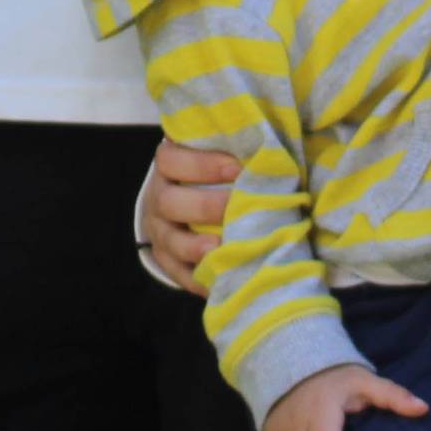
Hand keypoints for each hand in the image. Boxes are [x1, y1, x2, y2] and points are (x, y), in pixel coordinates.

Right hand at [140, 139, 237, 294]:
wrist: (184, 204)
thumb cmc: (213, 175)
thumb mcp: (217, 157)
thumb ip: (235, 154)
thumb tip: (272, 152)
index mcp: (168, 166)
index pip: (170, 159)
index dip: (202, 164)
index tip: (237, 168)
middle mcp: (159, 197)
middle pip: (168, 201)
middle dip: (205, 206)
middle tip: (236, 209)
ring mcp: (160, 231)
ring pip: (169, 240)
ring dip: (195, 246)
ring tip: (222, 249)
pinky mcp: (167, 260)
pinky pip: (177, 272)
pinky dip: (199, 278)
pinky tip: (223, 278)